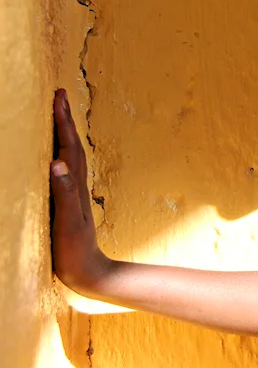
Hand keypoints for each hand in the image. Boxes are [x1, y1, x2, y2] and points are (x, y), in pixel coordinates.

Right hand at [50, 89, 111, 293]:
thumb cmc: (76, 250)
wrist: (91, 273)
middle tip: (58, 95)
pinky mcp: (70, 204)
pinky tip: (57, 155)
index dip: (62, 121)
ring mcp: (74, 194)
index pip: (67, 146)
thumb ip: (64, 193)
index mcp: (74, 185)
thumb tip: (57, 162)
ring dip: (64, 133)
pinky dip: (61, 155)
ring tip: (58, 115)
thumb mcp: (67, 222)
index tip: (58, 96)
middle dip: (64, 119)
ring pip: (71, 156)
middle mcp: (76, 185)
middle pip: (71, 145)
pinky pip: (67, 172)